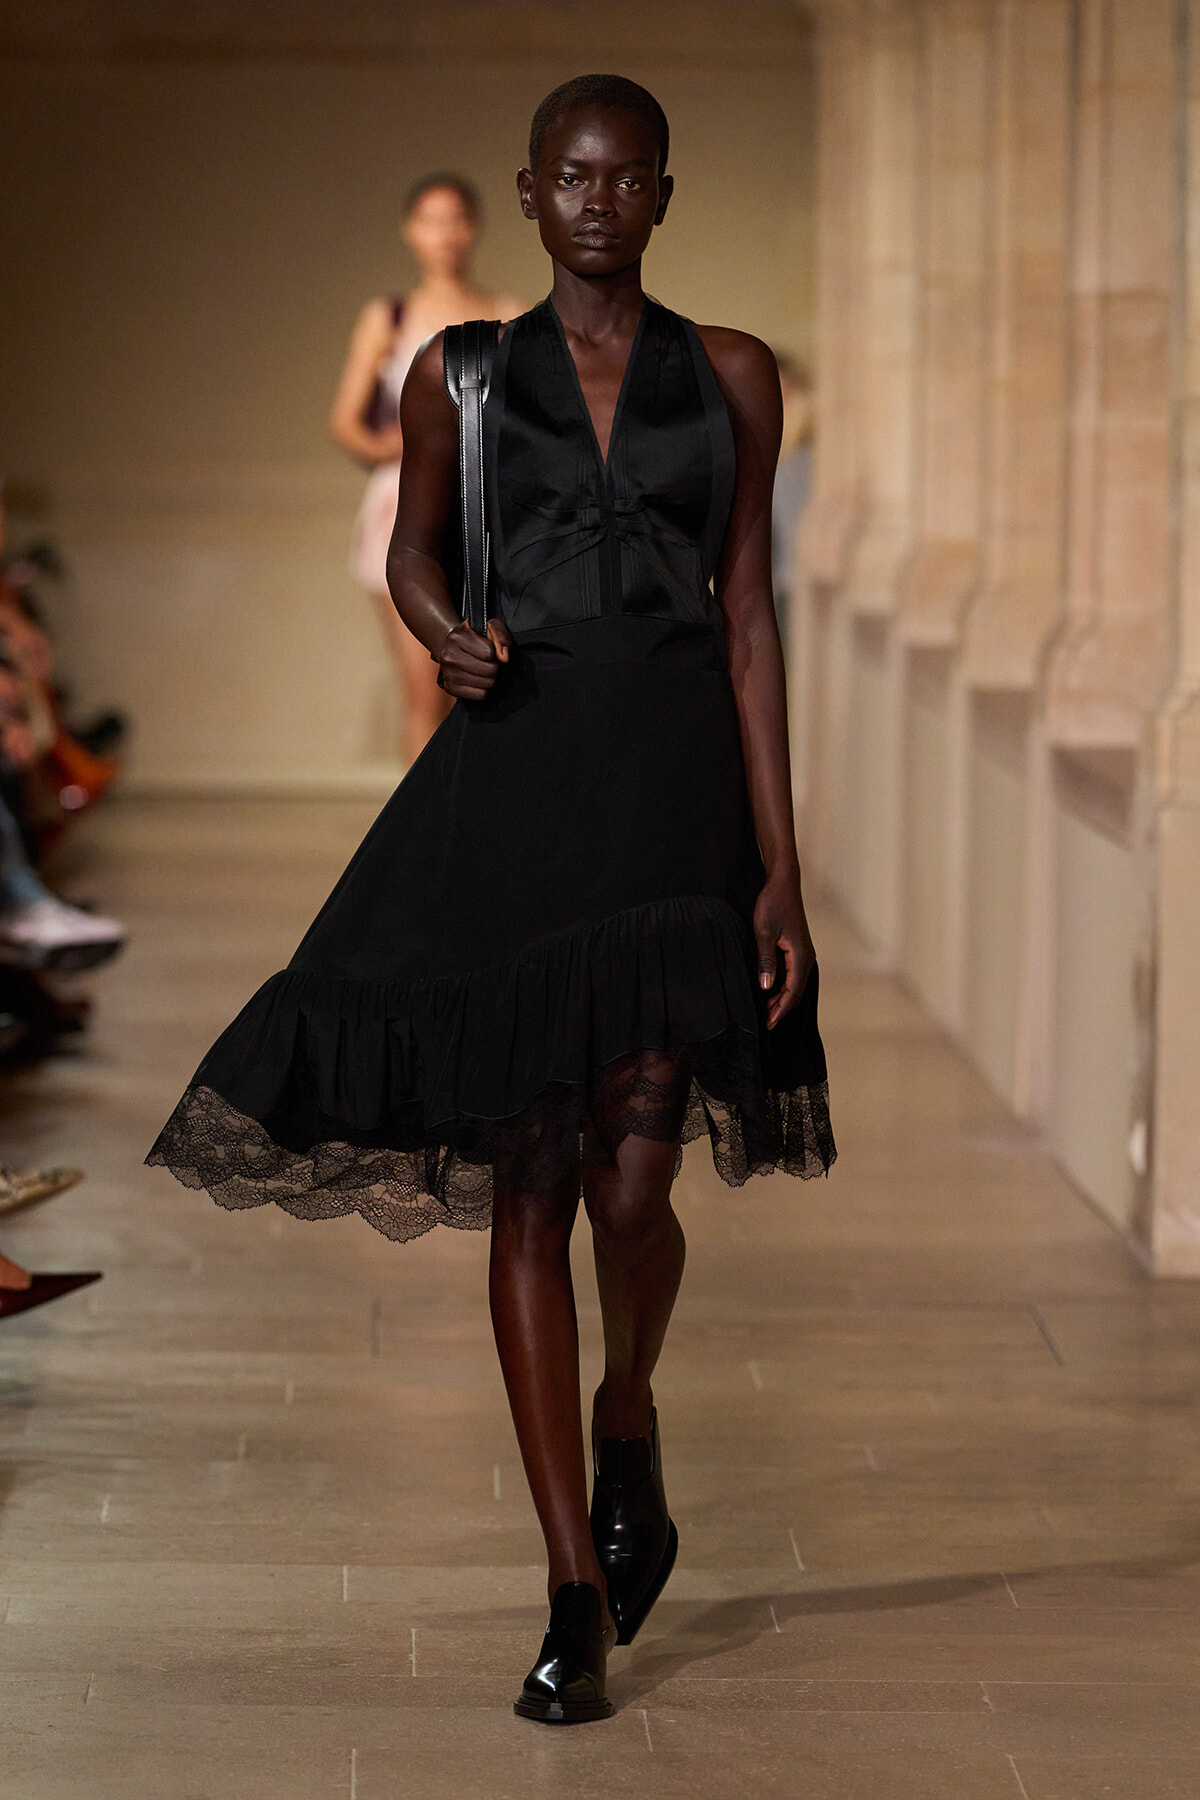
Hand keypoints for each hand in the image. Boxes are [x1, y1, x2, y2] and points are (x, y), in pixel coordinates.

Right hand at [436, 618, 512, 699]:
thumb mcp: (489, 628)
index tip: (488, 649)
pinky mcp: (450, 688)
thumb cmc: (474, 637)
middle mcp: (449, 656)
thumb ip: (501, 636)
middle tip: (488, 662)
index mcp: (457, 637)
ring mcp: (448, 673)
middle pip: (490, 670)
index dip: (494, 651)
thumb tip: (504, 657)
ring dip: (490, 678)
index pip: (490, 653)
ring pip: (487, 684)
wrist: (451, 647)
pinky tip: (479, 680)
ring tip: (483, 670)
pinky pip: (481, 695)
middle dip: (494, 666)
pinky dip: (484, 689)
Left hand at [753, 873, 815, 1029]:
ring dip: (781, 998)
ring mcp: (804, 954)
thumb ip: (765, 961)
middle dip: (781, 1009)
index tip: (767, 1024)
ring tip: (766, 1011)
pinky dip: (782, 986)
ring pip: (794, 984)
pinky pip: (792, 975)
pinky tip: (770, 991)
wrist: (783, 884)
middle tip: (764, 1022)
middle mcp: (806, 958)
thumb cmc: (773, 905)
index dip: (779, 1010)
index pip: (791, 992)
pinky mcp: (798, 950)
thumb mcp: (764, 933)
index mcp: (800, 956)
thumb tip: (766, 987)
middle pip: (796, 992)